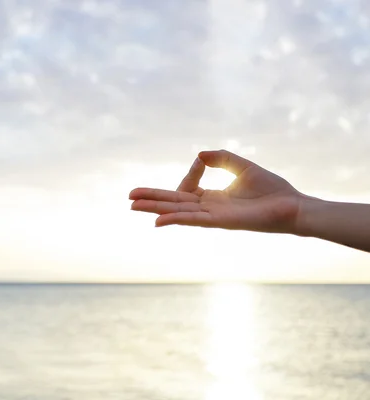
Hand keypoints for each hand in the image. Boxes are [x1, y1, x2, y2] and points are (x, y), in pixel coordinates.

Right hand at [129, 150, 304, 232]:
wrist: (292, 206)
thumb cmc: (272, 190)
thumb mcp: (242, 166)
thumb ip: (221, 158)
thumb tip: (198, 155)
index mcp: (213, 198)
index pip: (188, 189)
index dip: (189, 174)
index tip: (199, 161)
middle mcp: (208, 209)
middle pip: (174, 203)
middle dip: (151, 200)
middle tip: (129, 198)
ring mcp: (212, 216)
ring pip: (178, 211)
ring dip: (155, 209)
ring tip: (133, 206)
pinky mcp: (220, 222)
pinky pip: (192, 220)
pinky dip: (174, 220)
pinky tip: (158, 220)